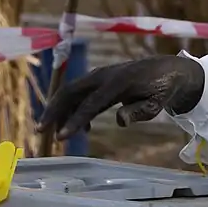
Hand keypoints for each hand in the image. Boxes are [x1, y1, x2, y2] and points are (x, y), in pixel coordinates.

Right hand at [37, 55, 204, 140]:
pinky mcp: (99, 80)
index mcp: (117, 82)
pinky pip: (79, 94)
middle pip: (70, 92)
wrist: (166, 69)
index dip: (75, 121)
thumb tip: (120, 121)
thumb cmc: (162, 88)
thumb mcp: (156, 103)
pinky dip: (73, 109)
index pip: (90, 104)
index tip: (62, 137)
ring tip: (54, 132)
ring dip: (59, 110)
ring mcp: (99, 76)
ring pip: (71, 92)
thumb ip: (139, 111)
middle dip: (53, 111)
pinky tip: (80, 129)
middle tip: (41, 131)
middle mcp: (103, 76)